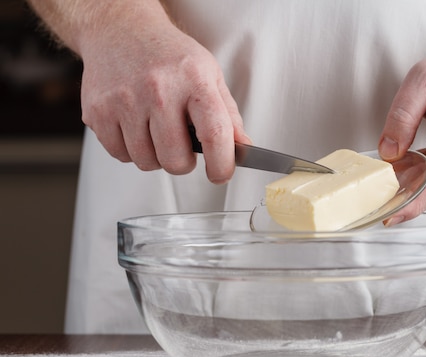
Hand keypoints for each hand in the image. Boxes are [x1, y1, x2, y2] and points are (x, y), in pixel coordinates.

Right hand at [79, 22, 248, 182]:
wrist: (119, 29)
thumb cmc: (169, 55)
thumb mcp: (209, 74)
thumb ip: (228, 114)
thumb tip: (243, 148)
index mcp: (193, 80)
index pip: (215, 134)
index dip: (222, 163)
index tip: (220, 174)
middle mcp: (158, 89)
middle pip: (175, 159)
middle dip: (183, 163)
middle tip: (182, 146)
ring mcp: (124, 101)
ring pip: (146, 161)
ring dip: (155, 157)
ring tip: (156, 132)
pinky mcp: (98, 111)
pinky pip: (120, 155)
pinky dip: (130, 150)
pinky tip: (135, 127)